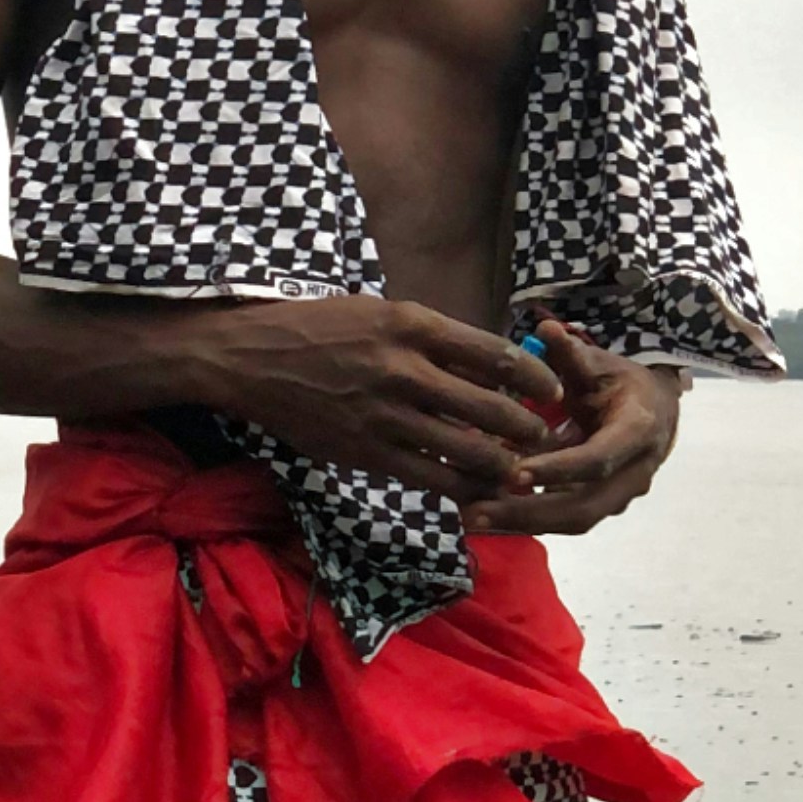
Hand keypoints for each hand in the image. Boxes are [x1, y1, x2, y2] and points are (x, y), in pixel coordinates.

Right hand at [178, 296, 557, 504]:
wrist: (250, 358)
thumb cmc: (319, 328)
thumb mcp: (380, 311)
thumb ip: (432, 338)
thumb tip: (488, 365)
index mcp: (412, 324)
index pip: (495, 354)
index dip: (534, 377)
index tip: (552, 388)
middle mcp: (404, 369)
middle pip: (492, 407)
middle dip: (527, 428)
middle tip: (542, 436)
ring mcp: (384, 415)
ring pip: (466, 450)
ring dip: (501, 464)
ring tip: (516, 468)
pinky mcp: (365, 452)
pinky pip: (428, 478)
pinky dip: (458, 487)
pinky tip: (474, 490)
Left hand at [463, 322, 680, 533]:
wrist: (655, 411)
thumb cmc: (622, 383)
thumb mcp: (601, 364)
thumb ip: (572, 354)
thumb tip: (545, 328)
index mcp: (637, 433)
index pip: (597, 460)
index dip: (558, 469)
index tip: (514, 472)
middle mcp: (633, 474)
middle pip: (583, 509)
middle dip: (528, 514)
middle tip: (475, 513)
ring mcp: (619, 497)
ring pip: (572, 522)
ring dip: (521, 524)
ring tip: (471, 518)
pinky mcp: (600, 506)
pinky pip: (563, 519)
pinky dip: (526, 519)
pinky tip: (484, 513)